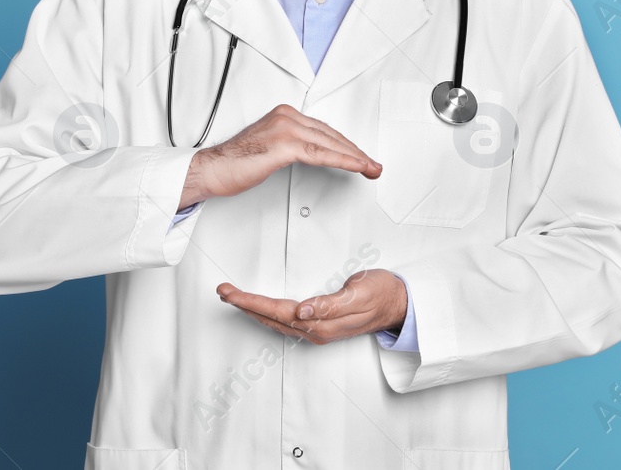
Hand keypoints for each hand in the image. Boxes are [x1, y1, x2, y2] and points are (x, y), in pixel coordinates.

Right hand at [178, 104, 379, 209]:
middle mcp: (287, 116)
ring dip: (355, 158)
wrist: (212, 169)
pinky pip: (321, 154)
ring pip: (330, 144)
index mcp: (285, 114)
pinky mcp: (284, 145)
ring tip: (370, 168)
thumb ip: (293, 145)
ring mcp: (286, 128)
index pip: (324, 130)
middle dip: (355, 152)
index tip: (360, 157)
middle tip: (373, 165)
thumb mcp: (270, 147)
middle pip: (331, 135)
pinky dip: (343, 161)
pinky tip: (356, 167)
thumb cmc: (236, 162)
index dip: (346, 145)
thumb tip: (314, 153)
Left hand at [216, 269, 406, 344]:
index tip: (231, 293)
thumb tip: (304, 311)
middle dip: (243, 304)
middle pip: (270, 317)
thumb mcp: (359, 294)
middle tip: (222, 291)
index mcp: (321, 323)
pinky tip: (259, 308)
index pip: (277, 311)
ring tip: (232, 298)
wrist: (398, 304)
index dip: (251, 301)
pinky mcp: (319, 325)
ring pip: (275, 321)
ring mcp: (316, 330)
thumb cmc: (381, 294)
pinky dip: (266, 312)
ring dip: (252, 309)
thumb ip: (331, 304)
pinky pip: (284, 321)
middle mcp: (315, 330)